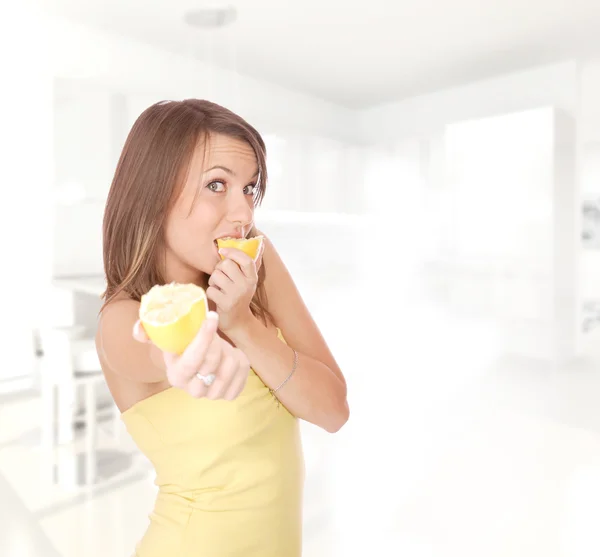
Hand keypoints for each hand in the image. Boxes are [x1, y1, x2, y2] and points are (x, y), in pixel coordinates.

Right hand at [133, 312, 249, 400]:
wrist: (196, 364)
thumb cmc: (180, 347)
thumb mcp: (163, 338)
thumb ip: (147, 331)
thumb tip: (139, 331)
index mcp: (176, 376)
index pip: (192, 361)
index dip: (203, 338)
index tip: (212, 316)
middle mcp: (194, 390)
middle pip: (213, 363)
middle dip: (216, 341)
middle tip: (214, 329)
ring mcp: (213, 395)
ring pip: (232, 366)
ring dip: (230, 349)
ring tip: (221, 344)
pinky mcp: (230, 394)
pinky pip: (244, 373)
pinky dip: (241, 358)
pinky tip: (232, 355)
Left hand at [206, 243, 263, 334]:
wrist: (238, 322)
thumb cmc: (239, 296)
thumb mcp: (248, 280)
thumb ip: (249, 264)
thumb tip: (261, 241)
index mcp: (252, 278)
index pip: (245, 259)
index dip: (233, 252)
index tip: (222, 250)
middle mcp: (246, 285)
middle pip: (225, 264)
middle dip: (219, 269)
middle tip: (221, 277)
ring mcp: (236, 295)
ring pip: (216, 275)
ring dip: (213, 281)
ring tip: (219, 287)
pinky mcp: (225, 303)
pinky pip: (210, 289)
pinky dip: (210, 292)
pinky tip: (216, 297)